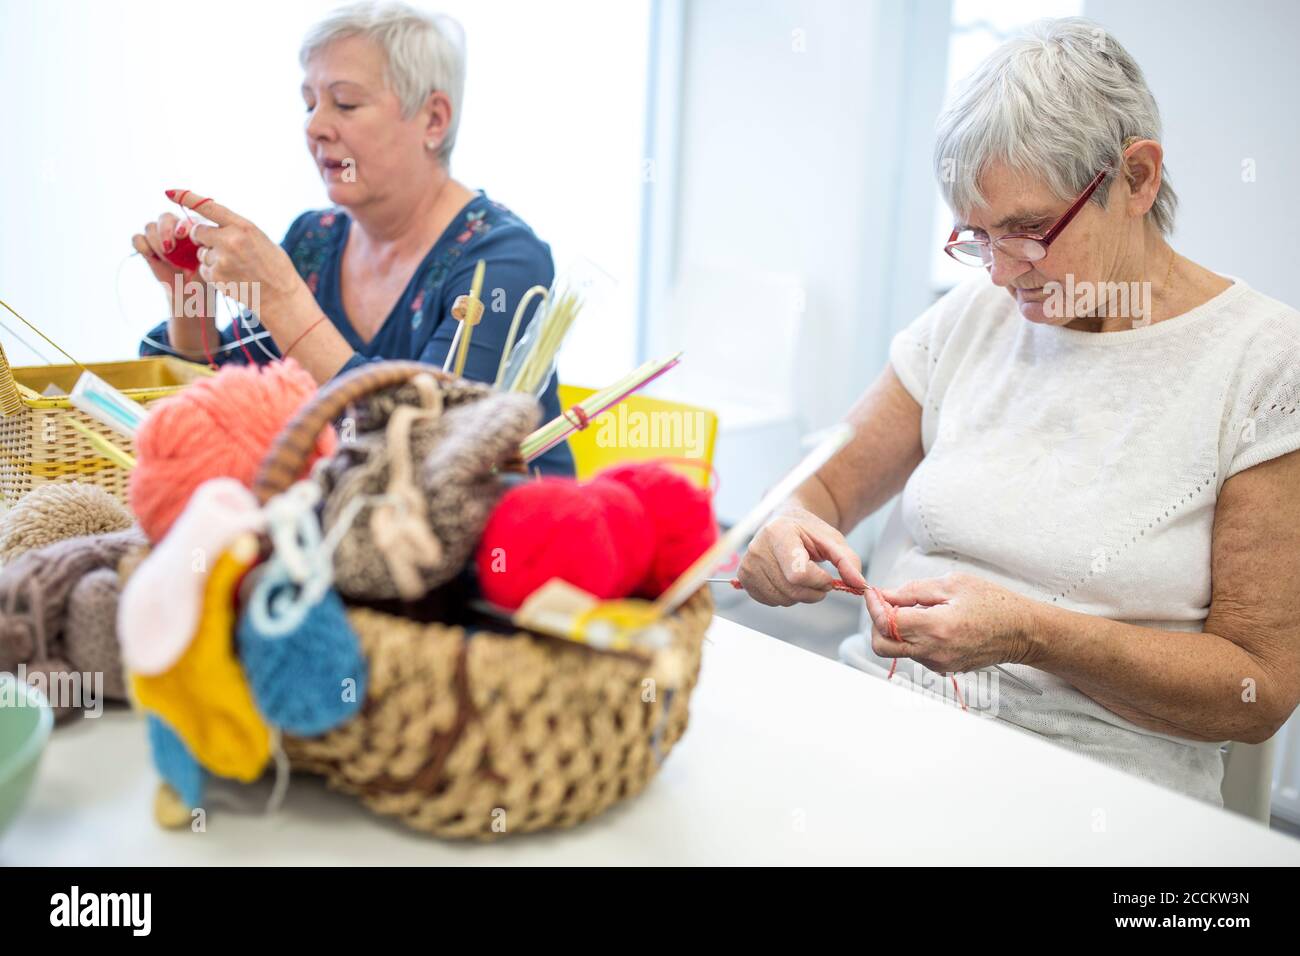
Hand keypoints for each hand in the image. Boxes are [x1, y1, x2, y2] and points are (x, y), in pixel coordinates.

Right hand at [131, 211, 203, 316]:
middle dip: (165, 231)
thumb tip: (199, 244)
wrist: (188, 291)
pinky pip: (137, 238)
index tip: (181, 235)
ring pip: (150, 226)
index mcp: (195, 229)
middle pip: (165, 217)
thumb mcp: (207, 266)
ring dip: (156, 242)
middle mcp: (176, 228)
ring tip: (167, 258)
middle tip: (169, 249)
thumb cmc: (203, 277)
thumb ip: (203, 252)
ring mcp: (160, 236)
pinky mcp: (147, 246)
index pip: (186, 218)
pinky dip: (141, 245)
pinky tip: (151, 256)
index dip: (182, 224)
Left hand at [165, 188, 304, 315]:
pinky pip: (204, 269)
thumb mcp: (260, 239)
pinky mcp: (216, 276)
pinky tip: (232, 277)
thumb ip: (236, 229)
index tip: (170, 192)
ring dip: (211, 258)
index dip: (187, 198)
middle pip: (198, 231)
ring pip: (201, 253)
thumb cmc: (273, 266)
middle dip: (202, 237)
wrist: (280, 296)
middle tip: (218, 245)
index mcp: (243, 226)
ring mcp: (222, 259)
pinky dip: (214, 273)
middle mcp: (230, 240)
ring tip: (235, 267)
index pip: (209, 206)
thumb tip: (214, 223)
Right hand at [737, 504, 866, 605]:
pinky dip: (786, 597)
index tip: (827, 576)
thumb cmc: (807, 531)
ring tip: (804, 578)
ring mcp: (748, 564)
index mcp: (778, 533)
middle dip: (814, 592)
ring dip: (801, 596)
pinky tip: (788, 581)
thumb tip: (859, 584)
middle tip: (820, 580)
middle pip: (791, 589)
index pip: (798, 574)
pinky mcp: (745, 578)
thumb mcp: (832, 540)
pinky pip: (771, 601)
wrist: (784, 523)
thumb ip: (848, 561)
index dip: (819, 581)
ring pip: (782, 599)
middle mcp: (757, 548)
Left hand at [864, 572, 1036, 672]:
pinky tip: (929, 622)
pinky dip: (911, 637)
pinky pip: (914, 653)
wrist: (1021, 631)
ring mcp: (938, 664)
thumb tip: (884, 595)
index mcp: (936, 627)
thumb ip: (913, 591)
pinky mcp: (942, 668)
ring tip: (918, 610)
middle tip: (886, 604)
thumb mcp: (953, 584)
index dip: (874, 605)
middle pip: (881, 645)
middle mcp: (934, 652)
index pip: (887, 622)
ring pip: (897, 650)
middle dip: (876, 623)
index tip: (873, 592)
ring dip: (895, 630)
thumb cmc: (993, 603)